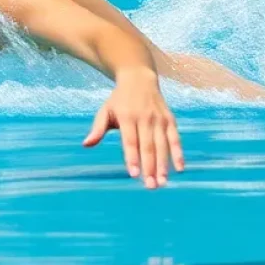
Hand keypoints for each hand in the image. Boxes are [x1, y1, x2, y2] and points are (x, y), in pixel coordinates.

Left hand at [83, 70, 183, 188]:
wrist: (138, 78)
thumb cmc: (119, 99)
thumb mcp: (105, 110)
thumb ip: (98, 128)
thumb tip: (86, 144)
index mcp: (127, 116)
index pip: (130, 141)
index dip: (132, 157)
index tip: (133, 174)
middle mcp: (144, 118)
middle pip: (147, 146)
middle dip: (149, 167)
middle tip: (150, 186)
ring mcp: (159, 119)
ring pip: (162, 145)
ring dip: (163, 165)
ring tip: (162, 182)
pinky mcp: (170, 119)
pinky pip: (175, 138)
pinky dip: (178, 153)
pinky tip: (179, 168)